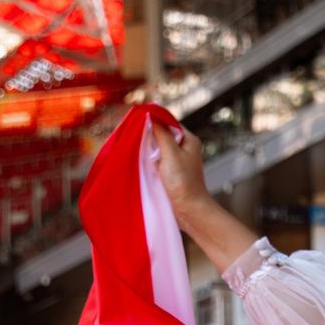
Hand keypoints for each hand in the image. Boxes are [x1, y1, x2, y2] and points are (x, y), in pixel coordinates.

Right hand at [145, 119, 258, 272]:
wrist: (190, 209)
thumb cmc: (183, 182)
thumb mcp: (170, 153)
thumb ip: (161, 133)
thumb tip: (152, 114)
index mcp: (189, 139)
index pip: (169, 121)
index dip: (154, 119)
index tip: (137, 119)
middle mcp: (186, 148)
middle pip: (164, 133)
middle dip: (150, 134)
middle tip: (134, 134)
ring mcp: (179, 160)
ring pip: (160, 147)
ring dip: (149, 148)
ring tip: (138, 148)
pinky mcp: (173, 172)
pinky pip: (159, 160)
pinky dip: (151, 159)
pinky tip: (143, 162)